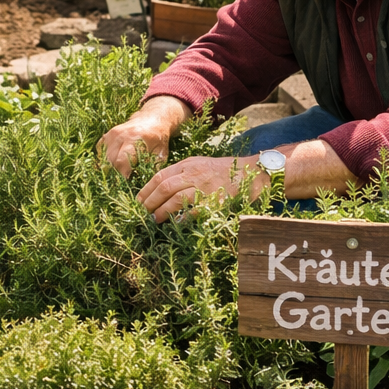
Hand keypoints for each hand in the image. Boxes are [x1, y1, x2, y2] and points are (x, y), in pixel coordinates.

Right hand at [97, 95, 191, 177]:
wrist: (152, 118)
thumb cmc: (158, 138)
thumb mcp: (161, 153)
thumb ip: (153, 167)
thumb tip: (146, 184)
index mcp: (136, 139)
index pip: (122, 160)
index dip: (122, 173)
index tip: (128, 180)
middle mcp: (121, 134)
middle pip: (111, 160)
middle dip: (117, 171)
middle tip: (124, 178)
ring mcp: (112, 133)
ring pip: (105, 156)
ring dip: (111, 166)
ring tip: (120, 172)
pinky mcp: (108, 134)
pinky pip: (101, 151)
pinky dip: (105, 159)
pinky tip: (114, 163)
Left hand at [136, 155, 266, 222]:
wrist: (251, 172)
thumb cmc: (222, 170)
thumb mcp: (198, 164)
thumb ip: (180, 173)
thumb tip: (159, 188)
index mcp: (187, 165)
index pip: (159, 176)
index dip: (146, 189)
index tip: (137, 200)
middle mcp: (194, 174)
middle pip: (164, 187)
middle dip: (149, 201)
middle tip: (142, 212)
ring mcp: (205, 187)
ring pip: (176, 198)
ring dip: (162, 210)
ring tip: (154, 219)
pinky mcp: (216, 201)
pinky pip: (195, 211)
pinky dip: (182, 218)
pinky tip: (175, 224)